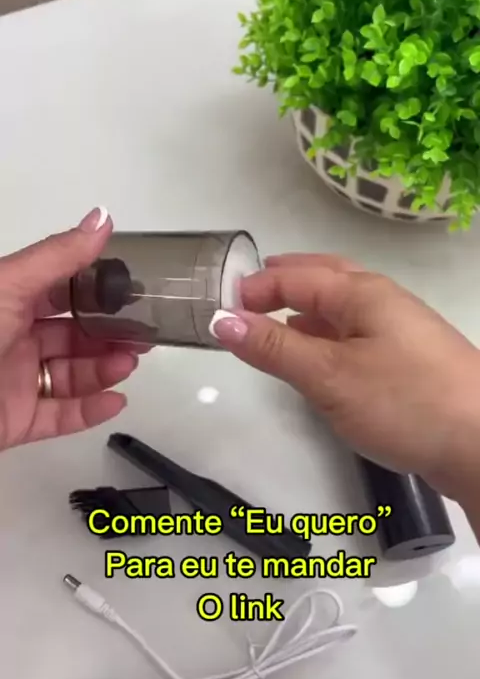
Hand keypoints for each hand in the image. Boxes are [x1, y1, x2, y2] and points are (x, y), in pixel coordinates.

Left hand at [0, 208, 145, 450]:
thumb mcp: (9, 286)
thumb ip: (59, 257)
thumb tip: (102, 218)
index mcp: (7, 301)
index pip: (60, 290)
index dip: (96, 290)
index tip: (132, 290)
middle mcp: (12, 338)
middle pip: (71, 335)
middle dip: (109, 334)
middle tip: (144, 334)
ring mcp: (15, 381)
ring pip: (70, 375)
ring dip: (104, 369)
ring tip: (129, 363)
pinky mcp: (16, 421)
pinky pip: (59, 416)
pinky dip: (89, 411)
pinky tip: (115, 401)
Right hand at [210, 253, 479, 505]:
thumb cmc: (403, 401)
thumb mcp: (327, 375)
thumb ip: (274, 346)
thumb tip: (223, 319)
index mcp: (362, 293)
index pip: (296, 276)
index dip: (256, 287)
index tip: (220, 306)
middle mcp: (383, 301)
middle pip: (326, 277)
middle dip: (286, 281)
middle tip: (249, 291)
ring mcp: (401, 330)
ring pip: (344, 306)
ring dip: (307, 307)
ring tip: (276, 320)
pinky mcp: (410, 360)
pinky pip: (358, 332)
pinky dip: (328, 333)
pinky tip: (321, 356)